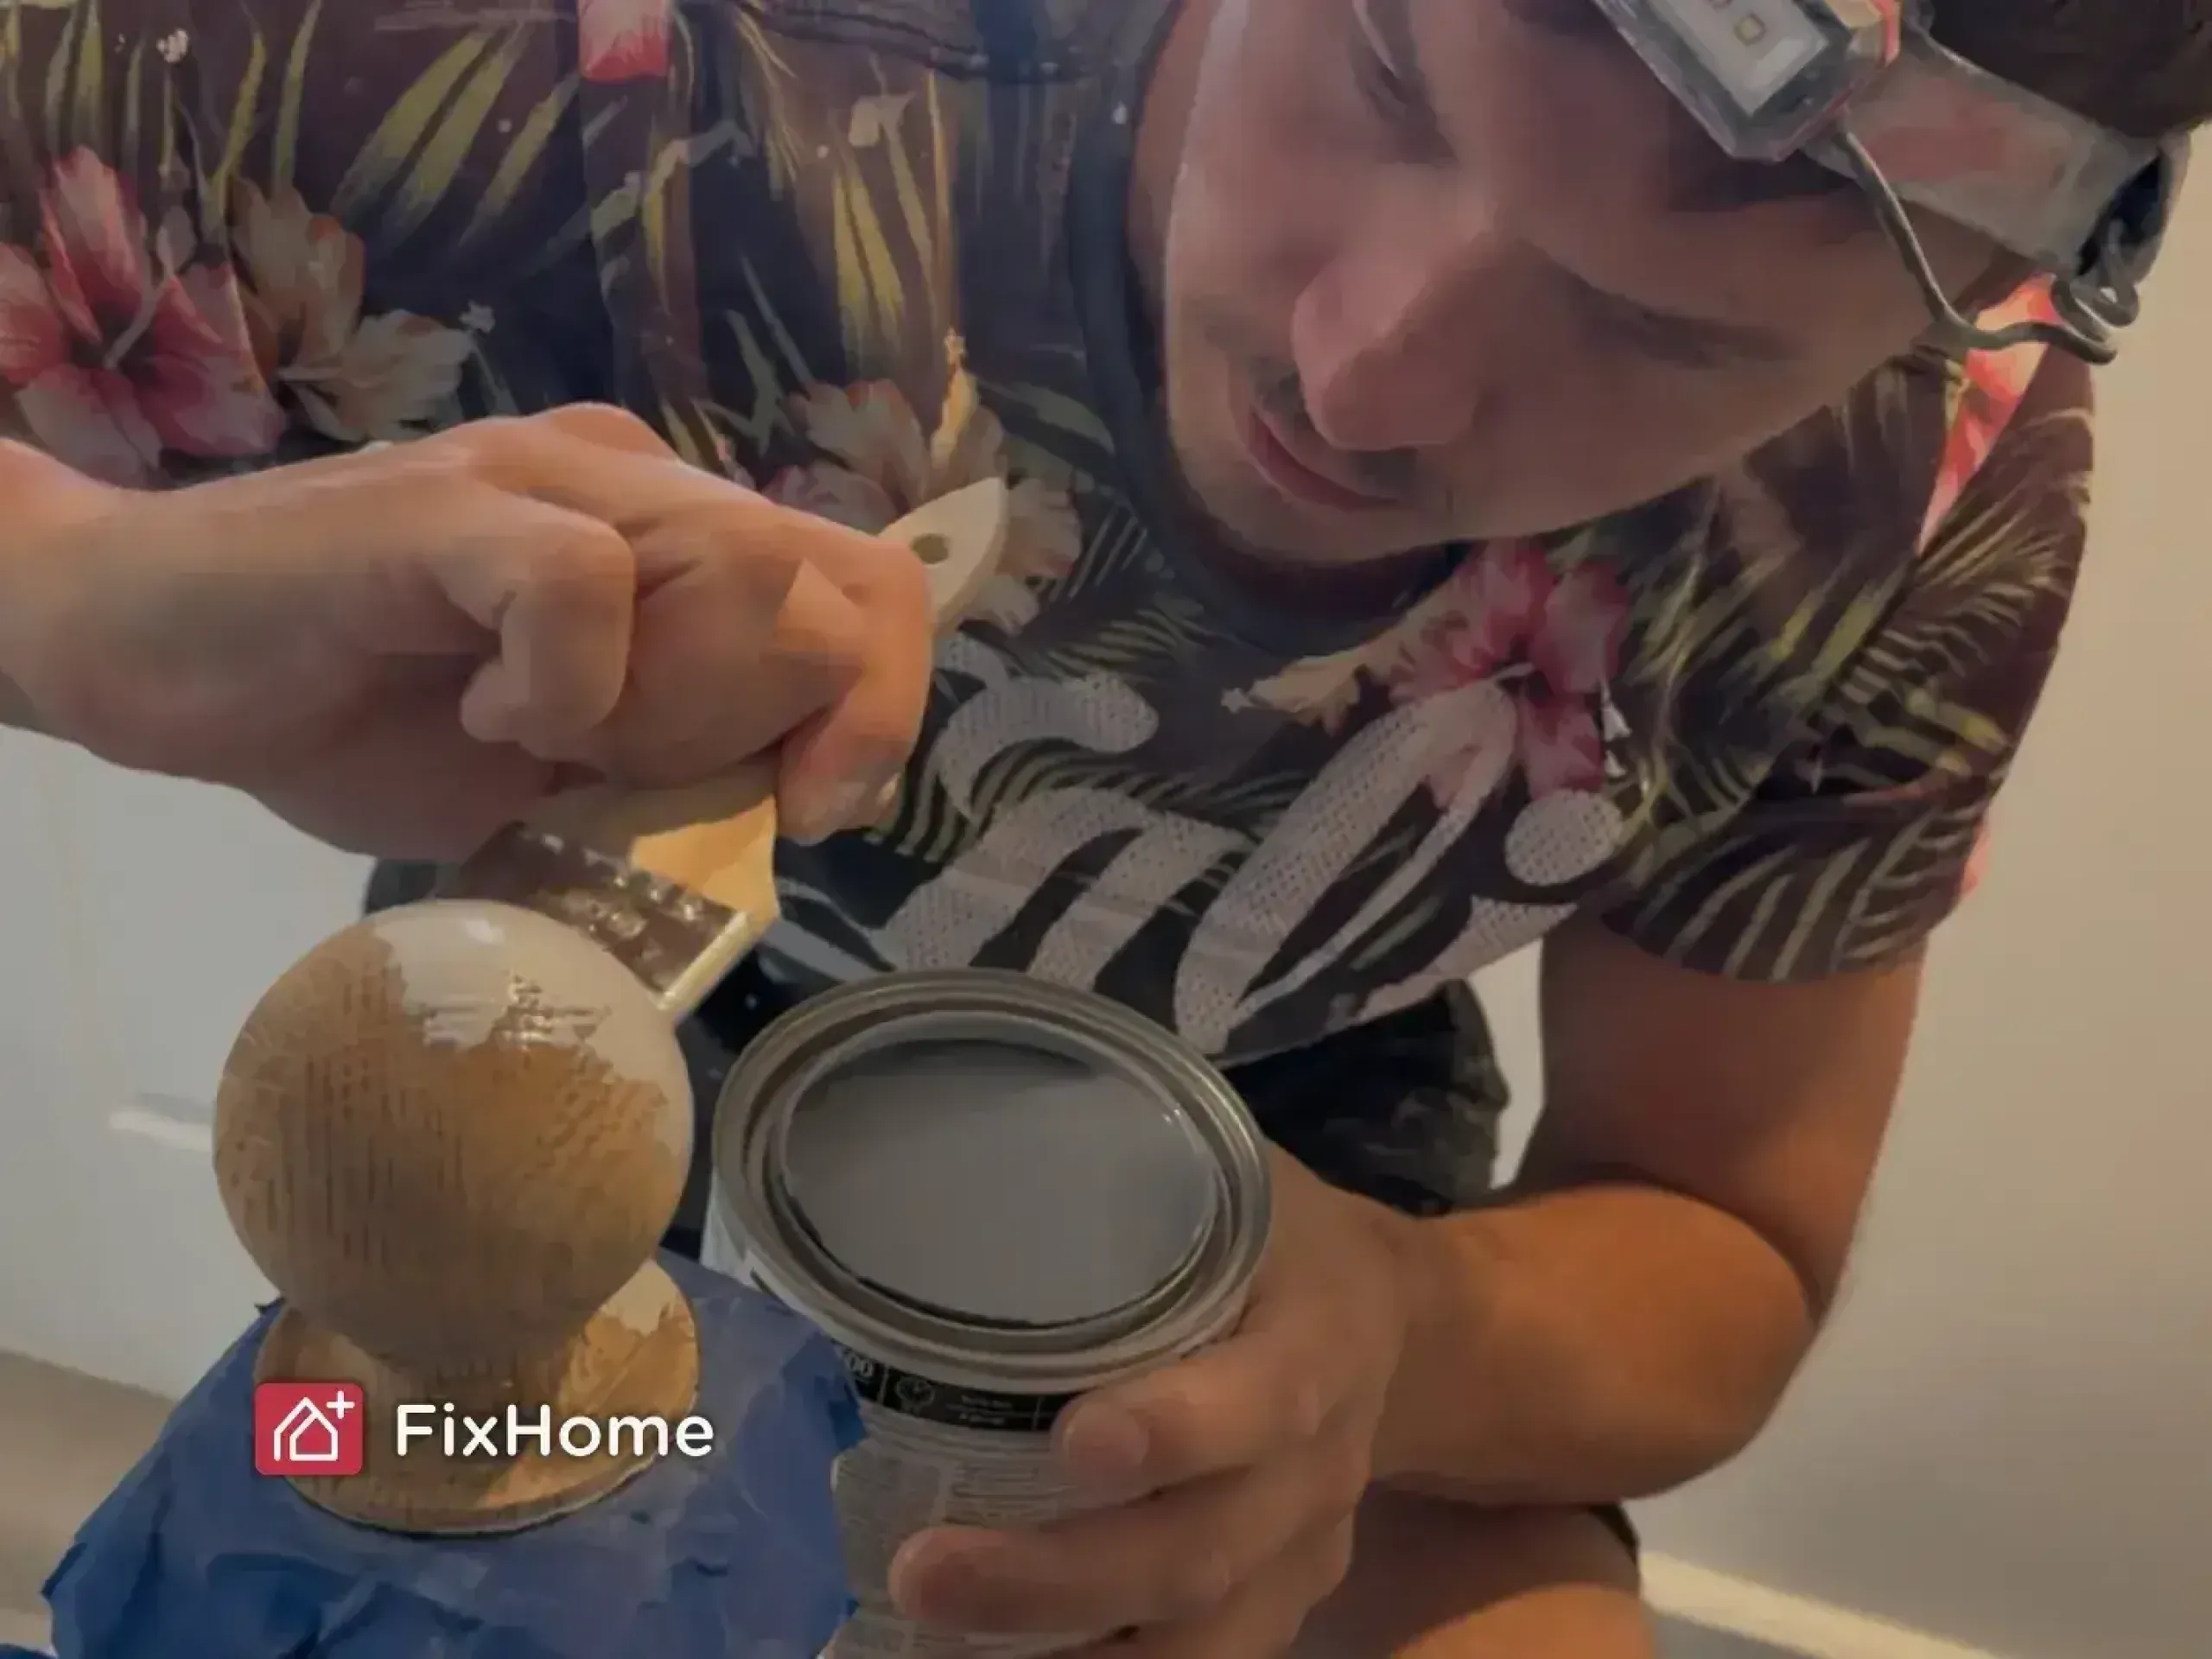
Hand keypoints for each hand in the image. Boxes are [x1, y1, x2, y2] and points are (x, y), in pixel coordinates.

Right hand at [0, 406, 934, 855]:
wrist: (142, 653)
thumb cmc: (351, 718)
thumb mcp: (566, 774)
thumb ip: (688, 766)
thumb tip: (796, 797)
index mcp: (678, 536)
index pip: (870, 590)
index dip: (881, 710)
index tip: (809, 812)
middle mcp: (634, 480)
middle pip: (833, 583)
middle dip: (766, 725)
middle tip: (625, 774)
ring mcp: (542, 478)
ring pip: (746, 566)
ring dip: (674, 704)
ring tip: (544, 742)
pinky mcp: (449, 506)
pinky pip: (584, 581)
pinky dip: (563, 686)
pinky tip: (485, 719)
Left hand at [889, 1150, 1414, 1657]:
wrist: (1385, 1322)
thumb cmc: (1269, 1234)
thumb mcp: (1227, 1176)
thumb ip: (1126, 1175)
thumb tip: (957, 1142)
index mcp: (1320, 1335)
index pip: (1269, 1397)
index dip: (1180, 1428)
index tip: (1077, 1442)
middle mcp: (1319, 1464)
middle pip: (1207, 1550)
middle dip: (1062, 1576)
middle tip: (923, 1569)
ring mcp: (1301, 1551)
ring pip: (1202, 1635)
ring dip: (1065, 1647)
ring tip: (928, 1630)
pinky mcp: (1276, 1604)